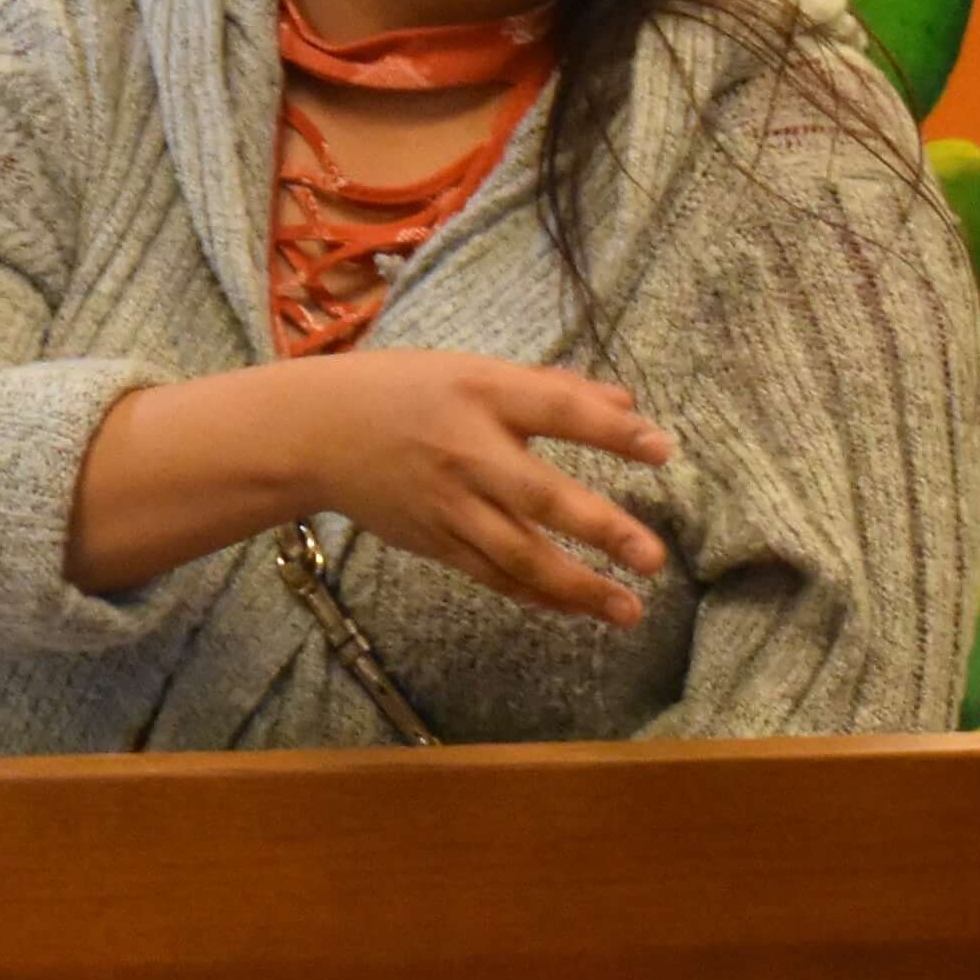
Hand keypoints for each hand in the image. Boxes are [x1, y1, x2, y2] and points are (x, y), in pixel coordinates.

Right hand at [263, 347, 675, 627]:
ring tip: (627, 610)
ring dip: (576, 586)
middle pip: (541, 496)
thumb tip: (626, 400)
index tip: (663, 450)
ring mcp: (450, 504)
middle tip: (653, 558)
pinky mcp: (435, 541)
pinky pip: (491, 575)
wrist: (316, 433)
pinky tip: (575, 609)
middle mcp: (467, 452)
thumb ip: (551, 387)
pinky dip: (534, 594)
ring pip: (518, 554)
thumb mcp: (474, 370)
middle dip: (600, 529)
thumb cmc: (404, 391)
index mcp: (481, 393)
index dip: (611, 430)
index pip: (556, 410)